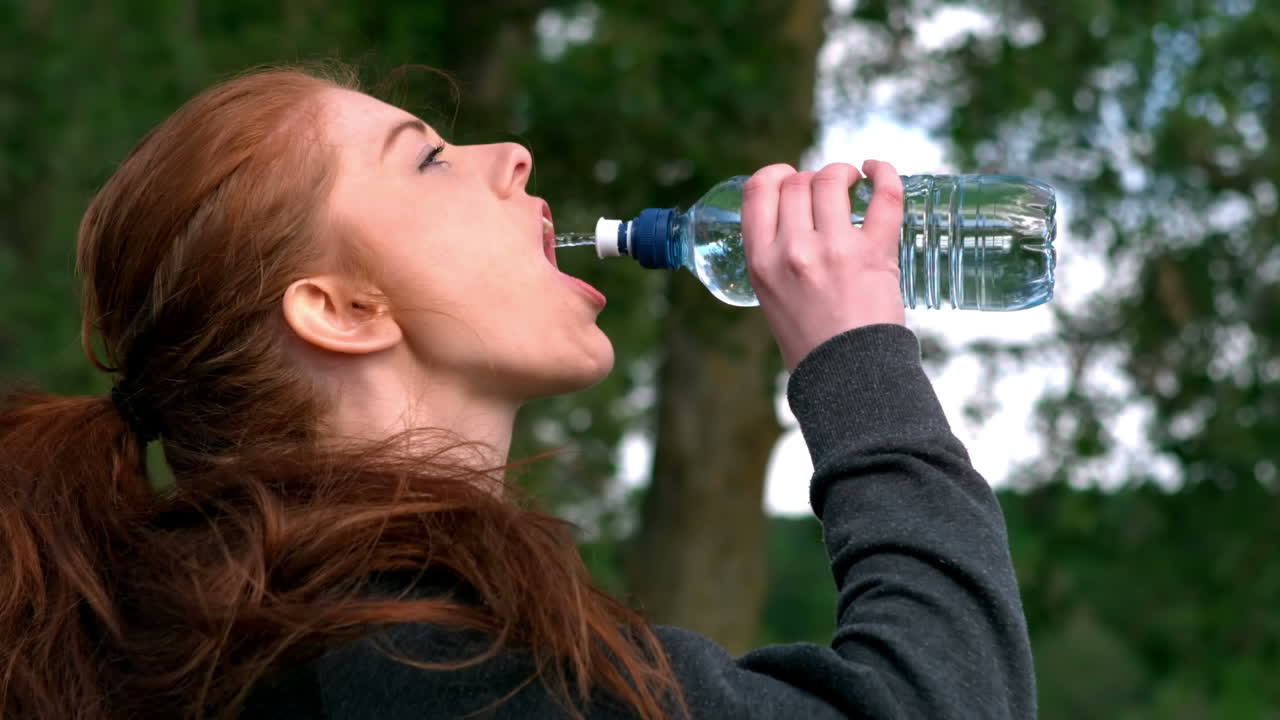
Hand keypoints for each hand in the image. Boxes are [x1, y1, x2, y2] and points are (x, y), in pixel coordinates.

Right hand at [741, 160, 905, 370]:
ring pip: (832, 180)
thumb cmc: (812, 343)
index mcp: (761, 261)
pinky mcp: (874, 253)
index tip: (789, 177)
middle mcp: (792, 250)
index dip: (775, 174)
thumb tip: (795, 218)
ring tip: (854, 181)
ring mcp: (833, 250)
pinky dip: (885, 173)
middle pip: (797, 182)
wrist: (848, 377)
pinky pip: (884, 195)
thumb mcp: (772, 298)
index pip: (757, 190)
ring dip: (843, 173)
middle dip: (813, 178)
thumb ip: (776, 258)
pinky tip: (878, 170)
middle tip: (829, 191)